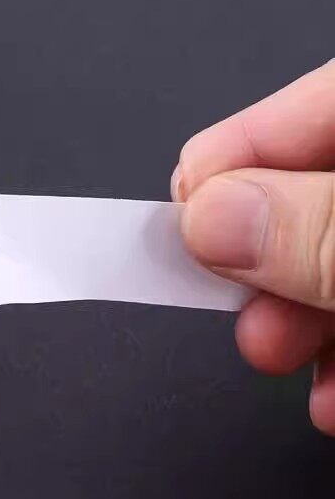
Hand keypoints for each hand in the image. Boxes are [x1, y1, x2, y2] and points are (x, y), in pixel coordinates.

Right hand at [172, 60, 334, 433]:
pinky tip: (333, 393)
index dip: (238, 158)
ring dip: (298, 316)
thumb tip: (209, 218)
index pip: (318, 105)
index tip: (180, 218)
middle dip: (265, 256)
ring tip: (277, 361)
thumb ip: (324, 232)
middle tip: (228, 306)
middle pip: (322, 188)